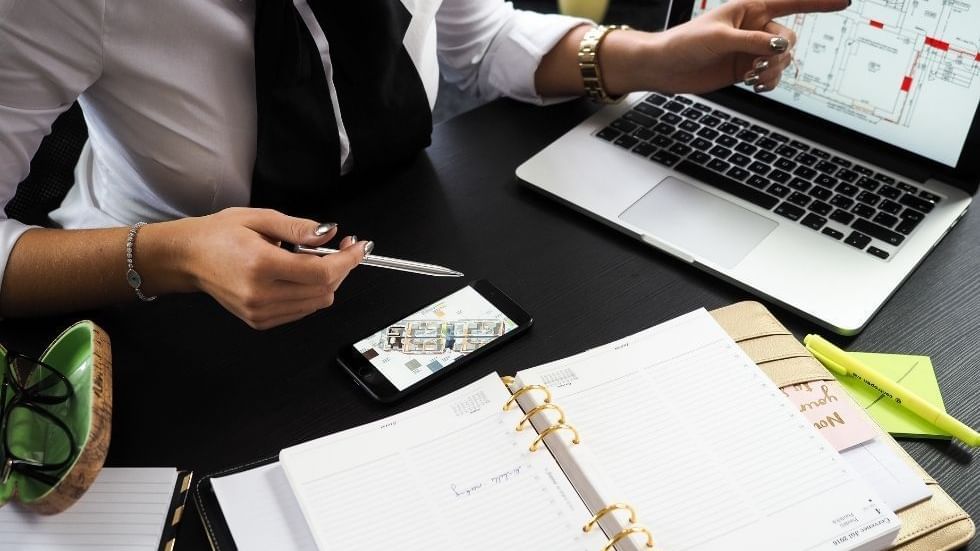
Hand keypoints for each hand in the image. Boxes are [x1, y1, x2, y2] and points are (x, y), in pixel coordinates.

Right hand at [146, 207, 367, 329]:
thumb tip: (329, 233)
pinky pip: (302, 310)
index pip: (321, 273)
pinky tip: (300, 275)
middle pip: (324, 290)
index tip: (359, 247)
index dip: (347, 260)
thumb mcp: (260, 218)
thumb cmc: (219, 234)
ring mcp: (260, 312)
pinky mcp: (260, 321)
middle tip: (343, 247)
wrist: (188, 258)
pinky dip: (311, 293)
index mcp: (261, 265)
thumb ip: (299, 228)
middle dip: (342, 268)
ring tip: (316, 259)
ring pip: (317, 303)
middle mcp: (261, 294)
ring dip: (328, 282)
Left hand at [620, 0, 848, 93]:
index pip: (792, 1)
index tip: (845, 1)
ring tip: (751, 77)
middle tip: (758, 66)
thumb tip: (780, 48)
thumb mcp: (721, 39)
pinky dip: (769, 82)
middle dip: (779, 55)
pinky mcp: (746, 69)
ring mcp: (752, 49)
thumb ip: (753, 42)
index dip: (820, 2)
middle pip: (789, 38)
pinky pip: (771, 76)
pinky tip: (756, 86)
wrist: (666, 68)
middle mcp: (755, 27)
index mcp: (752, 8)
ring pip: (782, 60)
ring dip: (772, 71)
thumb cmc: (686, 43)